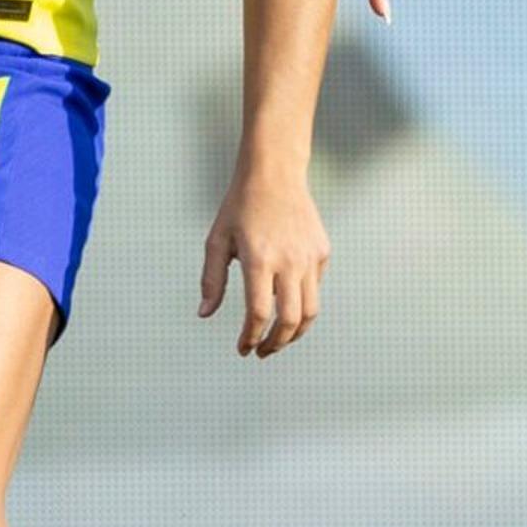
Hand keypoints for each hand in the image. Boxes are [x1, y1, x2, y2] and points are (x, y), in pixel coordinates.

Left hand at [199, 167, 328, 357]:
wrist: (275, 174)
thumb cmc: (240, 206)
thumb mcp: (217, 241)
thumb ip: (211, 280)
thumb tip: (204, 314)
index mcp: (259, 259)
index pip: (258, 313)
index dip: (250, 337)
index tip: (242, 349)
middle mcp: (289, 261)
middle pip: (290, 320)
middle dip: (275, 344)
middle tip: (261, 352)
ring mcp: (309, 257)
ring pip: (310, 311)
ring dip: (294, 333)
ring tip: (278, 340)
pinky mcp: (322, 252)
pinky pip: (314, 287)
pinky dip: (302, 303)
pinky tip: (286, 303)